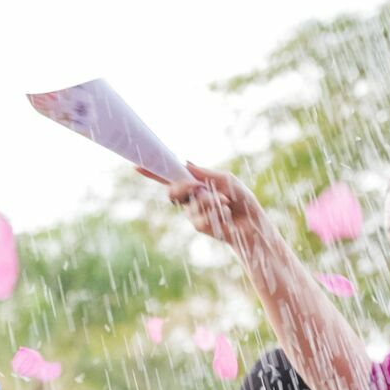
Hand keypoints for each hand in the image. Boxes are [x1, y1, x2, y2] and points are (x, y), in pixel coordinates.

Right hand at [146, 161, 269, 252]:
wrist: (252, 223)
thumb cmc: (241, 199)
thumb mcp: (226, 180)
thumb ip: (206, 174)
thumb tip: (186, 163)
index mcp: (194, 184)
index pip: (170, 177)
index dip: (153, 172)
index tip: (137, 165)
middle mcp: (190, 198)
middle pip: (172, 192)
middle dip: (184, 188)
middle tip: (198, 187)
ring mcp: (193, 213)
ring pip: (191, 204)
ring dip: (210, 201)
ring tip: (226, 202)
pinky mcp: (200, 225)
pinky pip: (200, 217)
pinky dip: (216, 212)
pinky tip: (227, 214)